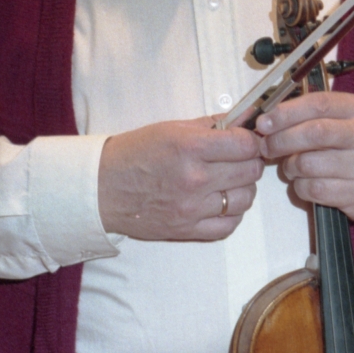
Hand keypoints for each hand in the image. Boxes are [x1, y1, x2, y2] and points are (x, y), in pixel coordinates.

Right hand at [98, 117, 263, 240]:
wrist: (102, 187)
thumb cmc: (134, 153)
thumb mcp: (171, 128)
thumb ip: (210, 126)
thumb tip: (243, 122)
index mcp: (190, 147)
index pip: (246, 145)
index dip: (250, 141)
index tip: (244, 141)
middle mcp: (195, 178)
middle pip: (251, 171)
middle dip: (250, 161)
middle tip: (238, 159)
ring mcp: (192, 208)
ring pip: (245, 198)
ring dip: (243, 188)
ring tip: (230, 181)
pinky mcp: (188, 230)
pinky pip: (229, 225)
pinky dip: (232, 213)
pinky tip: (222, 202)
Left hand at [255, 91, 353, 221]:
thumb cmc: (347, 144)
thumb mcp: (335, 119)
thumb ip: (304, 115)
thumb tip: (264, 122)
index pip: (318, 104)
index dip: (285, 113)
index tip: (263, 122)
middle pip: (313, 133)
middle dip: (281, 140)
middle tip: (266, 146)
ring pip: (307, 164)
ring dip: (290, 166)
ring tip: (293, 165)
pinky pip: (312, 189)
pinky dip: (299, 187)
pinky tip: (306, 181)